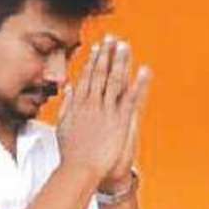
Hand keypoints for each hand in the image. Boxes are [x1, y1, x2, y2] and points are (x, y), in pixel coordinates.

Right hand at [57, 35, 151, 186]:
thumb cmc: (71, 153)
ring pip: (115, 81)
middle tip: (112, 38)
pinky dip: (139, 84)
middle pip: (100, 74)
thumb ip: (66, 105)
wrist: (80, 169)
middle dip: (107, 55)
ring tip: (125, 46)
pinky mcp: (119, 121)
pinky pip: (131, 98)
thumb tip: (68, 89)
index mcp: (79, 105)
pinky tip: (145, 70)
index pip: (87, 77)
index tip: (98, 47)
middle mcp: (92, 103)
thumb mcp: (63, 126)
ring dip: (120, 62)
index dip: (93, 61)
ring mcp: (106, 111)